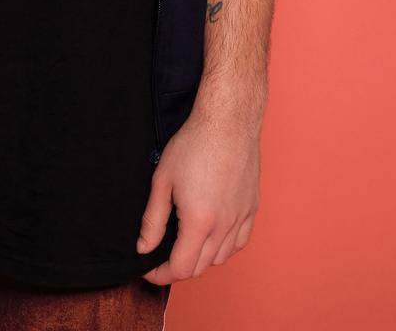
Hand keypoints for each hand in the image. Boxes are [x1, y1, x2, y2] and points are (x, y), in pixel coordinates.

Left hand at [135, 100, 260, 282]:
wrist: (228, 121)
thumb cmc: (194, 144)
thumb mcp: (162, 180)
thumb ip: (152, 219)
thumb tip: (144, 247)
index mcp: (199, 222)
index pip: (181, 269)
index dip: (160, 275)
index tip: (148, 269)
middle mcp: (224, 226)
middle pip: (200, 267)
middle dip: (178, 267)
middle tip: (161, 256)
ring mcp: (241, 218)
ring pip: (220, 258)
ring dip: (200, 258)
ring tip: (185, 242)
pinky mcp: (251, 208)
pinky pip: (239, 242)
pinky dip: (224, 247)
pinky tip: (212, 234)